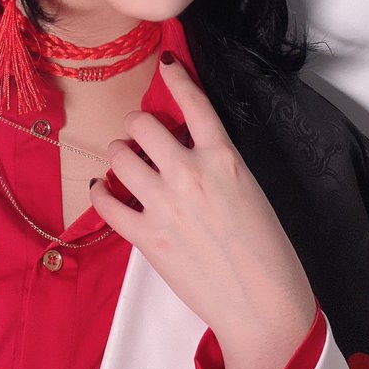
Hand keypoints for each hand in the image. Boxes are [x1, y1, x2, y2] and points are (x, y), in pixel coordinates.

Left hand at [88, 53, 317, 368]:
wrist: (262, 306)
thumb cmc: (268, 252)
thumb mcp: (251, 191)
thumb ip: (217, 164)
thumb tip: (185, 150)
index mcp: (225, 158)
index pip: (194, 102)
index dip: (176, 76)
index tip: (165, 62)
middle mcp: (190, 173)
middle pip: (143, 124)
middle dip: (139, 128)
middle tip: (142, 139)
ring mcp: (164, 203)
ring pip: (120, 156)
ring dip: (120, 156)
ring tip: (126, 165)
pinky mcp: (145, 236)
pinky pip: (106, 201)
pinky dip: (100, 192)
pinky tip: (103, 191)